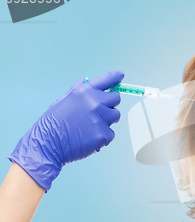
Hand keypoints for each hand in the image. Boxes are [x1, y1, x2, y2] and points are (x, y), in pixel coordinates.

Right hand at [7, 70, 123, 192]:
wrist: (47, 145)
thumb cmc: (53, 123)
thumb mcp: (63, 101)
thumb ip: (78, 91)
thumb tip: (86, 80)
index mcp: (84, 92)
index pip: (107, 79)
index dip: (116, 77)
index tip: (120, 75)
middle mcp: (95, 103)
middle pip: (116, 98)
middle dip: (109, 104)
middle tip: (98, 112)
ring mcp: (101, 119)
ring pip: (116, 115)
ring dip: (107, 120)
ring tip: (90, 126)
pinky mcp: (104, 134)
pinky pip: (111, 133)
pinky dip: (102, 136)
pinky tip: (88, 137)